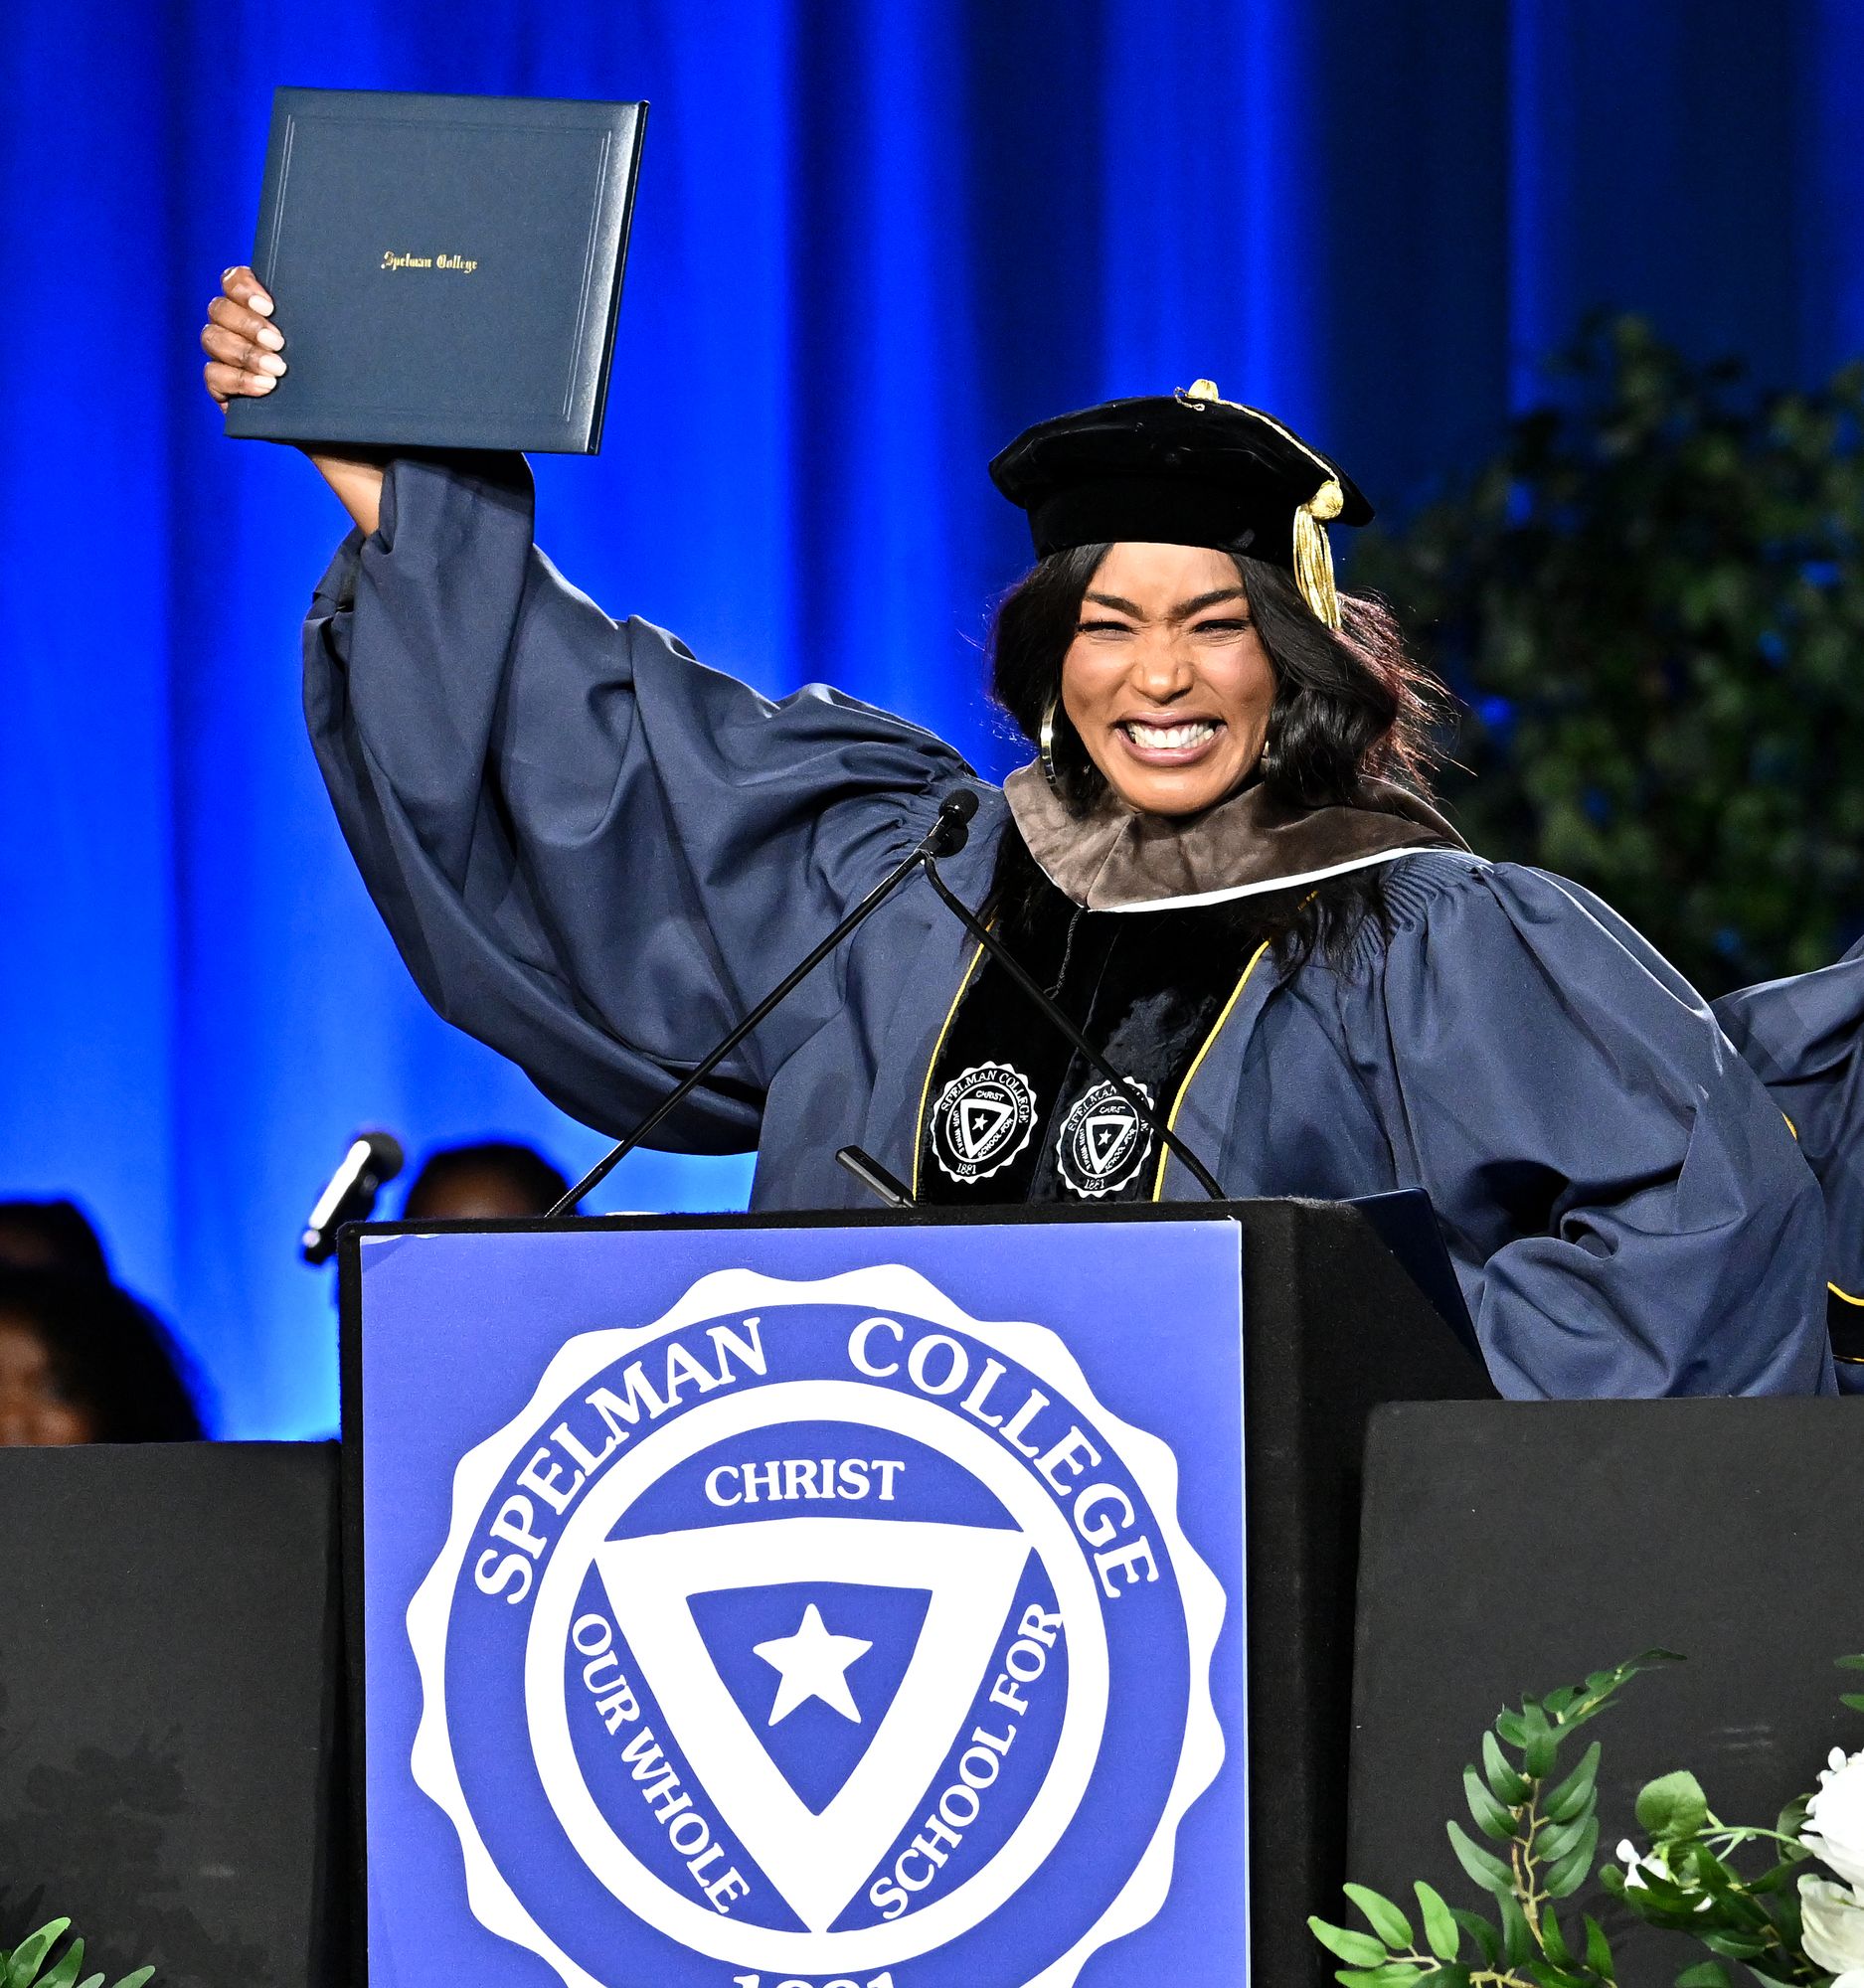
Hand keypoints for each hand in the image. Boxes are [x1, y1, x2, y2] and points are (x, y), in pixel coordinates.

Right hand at [201, 262, 383, 531]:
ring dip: (244, 353)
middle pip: (219, 309)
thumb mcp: (348, 349)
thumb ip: (338, 318)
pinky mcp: (228, 392)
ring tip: (279, 370)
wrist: (352, 436)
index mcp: (265, 308)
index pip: (234, 280)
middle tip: (281, 343)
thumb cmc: (353, 385)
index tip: (272, 304)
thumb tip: (362, 285)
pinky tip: (266, 389)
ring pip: (212, 338)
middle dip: (247, 324)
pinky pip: (213, 377)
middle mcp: (241, 329)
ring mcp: (231, 359)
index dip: (243, 286)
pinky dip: (237, 380)